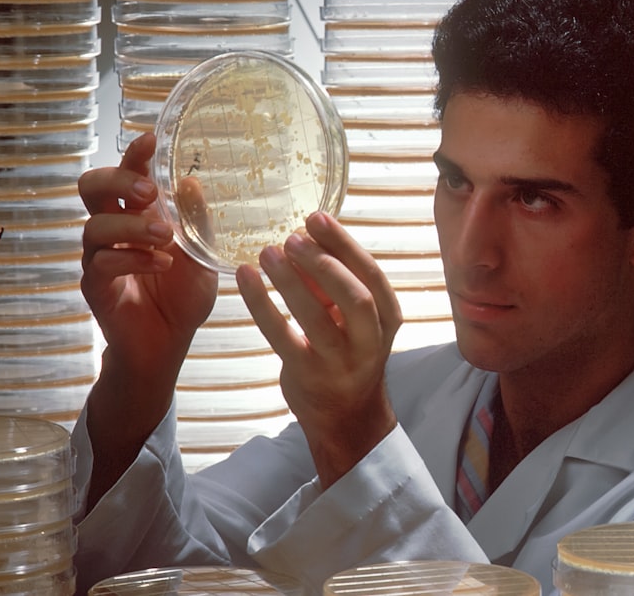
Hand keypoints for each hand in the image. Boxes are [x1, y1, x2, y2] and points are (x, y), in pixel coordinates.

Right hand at [79, 133, 217, 503]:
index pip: (129, 174)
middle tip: (148, 192)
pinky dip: (132, 259)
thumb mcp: (201, 257)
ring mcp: (99, 257)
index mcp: (138, 214)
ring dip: (131, 226)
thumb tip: (194, 181)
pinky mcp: (95, 287)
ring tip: (164, 236)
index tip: (152, 138)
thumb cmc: (182, 297)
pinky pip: (101, 264)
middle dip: (117, 181)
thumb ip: (197, 223)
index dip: (135, 154)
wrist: (167, 346)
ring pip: (94, 226)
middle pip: (92, 187)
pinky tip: (160, 264)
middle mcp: (113, 229)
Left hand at [236, 212, 402, 487]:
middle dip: (323, 262)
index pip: (371, 273)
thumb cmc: (347, 354)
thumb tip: (300, 237)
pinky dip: (261, 304)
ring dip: (290, 280)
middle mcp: (370, 341)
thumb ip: (331, 283)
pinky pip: (281, 336)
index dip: (343, 243)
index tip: (317, 217)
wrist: (346, 416)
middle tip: (292, 237)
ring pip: (316, 317)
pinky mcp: (308, 375)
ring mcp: (340, 361)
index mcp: (387, 317)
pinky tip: (246, 279)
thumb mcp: (352, 317)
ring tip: (266, 253)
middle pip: (355, 295)